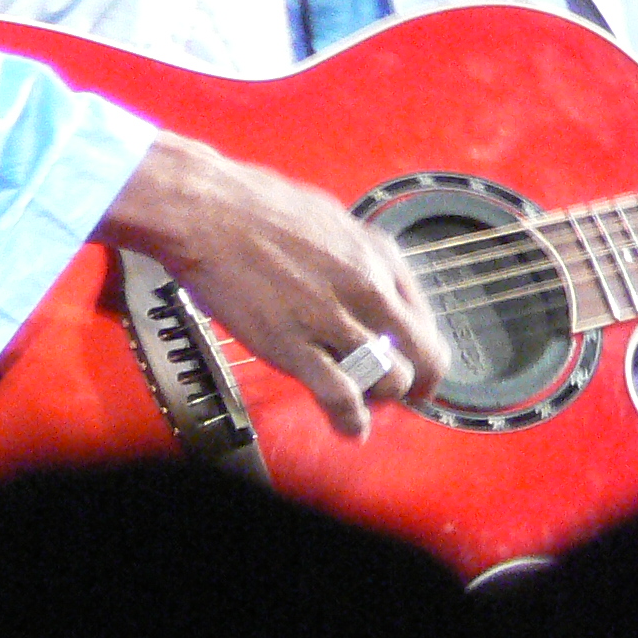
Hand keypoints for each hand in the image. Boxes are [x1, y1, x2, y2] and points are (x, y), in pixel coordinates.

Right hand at [99, 134, 448, 440]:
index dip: (424, 351)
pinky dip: (352, 419)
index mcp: (380, 255)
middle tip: (405, 396)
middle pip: (421, 354)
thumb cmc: (263, 209)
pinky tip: (352, 428)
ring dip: (381, 398)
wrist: (212, 213)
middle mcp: (369, 288)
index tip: (416, 365)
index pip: (425, 318)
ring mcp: (334, 319)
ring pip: (389, 379)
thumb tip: (368, 284)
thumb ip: (358, 260)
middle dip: (417, 382)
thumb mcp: (334, 223)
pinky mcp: (295, 346)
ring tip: (367, 402)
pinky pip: (340, 395)